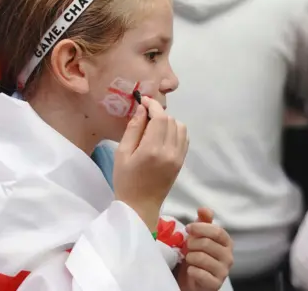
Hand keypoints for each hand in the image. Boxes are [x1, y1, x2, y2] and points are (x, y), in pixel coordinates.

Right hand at [113, 97, 188, 231]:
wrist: (140, 207)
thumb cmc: (125, 181)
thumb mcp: (122, 154)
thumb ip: (133, 129)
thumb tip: (142, 109)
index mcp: (152, 149)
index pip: (160, 117)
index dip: (153, 105)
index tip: (143, 101)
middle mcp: (170, 151)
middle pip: (171, 120)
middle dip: (158, 114)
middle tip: (144, 117)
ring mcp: (178, 157)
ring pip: (180, 127)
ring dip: (168, 122)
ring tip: (154, 128)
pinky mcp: (181, 162)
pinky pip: (184, 138)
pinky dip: (175, 132)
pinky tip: (163, 137)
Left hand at [177, 208, 233, 290]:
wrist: (193, 280)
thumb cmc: (197, 255)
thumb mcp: (199, 236)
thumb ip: (203, 222)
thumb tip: (203, 208)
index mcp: (226, 242)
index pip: (217, 231)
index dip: (200, 228)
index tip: (188, 228)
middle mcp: (228, 257)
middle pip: (207, 244)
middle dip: (192, 243)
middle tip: (187, 246)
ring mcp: (223, 272)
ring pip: (202, 258)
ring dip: (190, 257)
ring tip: (189, 258)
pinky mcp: (216, 284)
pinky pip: (200, 274)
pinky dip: (192, 271)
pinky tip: (191, 270)